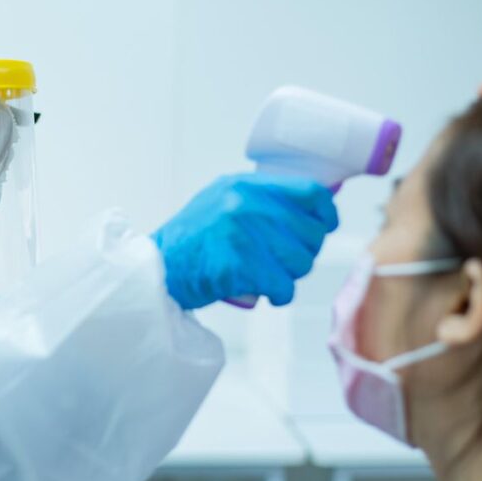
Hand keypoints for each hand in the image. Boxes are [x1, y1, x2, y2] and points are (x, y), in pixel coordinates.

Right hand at [152, 173, 337, 309]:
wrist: (155, 271)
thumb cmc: (191, 241)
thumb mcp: (220, 201)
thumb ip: (258, 198)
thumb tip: (312, 201)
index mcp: (244, 185)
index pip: (310, 192)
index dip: (326, 213)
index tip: (325, 225)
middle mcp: (245, 204)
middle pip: (310, 233)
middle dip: (303, 253)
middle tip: (282, 262)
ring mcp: (242, 233)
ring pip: (301, 262)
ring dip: (290, 276)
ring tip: (269, 277)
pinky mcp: (238, 265)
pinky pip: (284, 286)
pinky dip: (279, 295)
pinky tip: (265, 292)